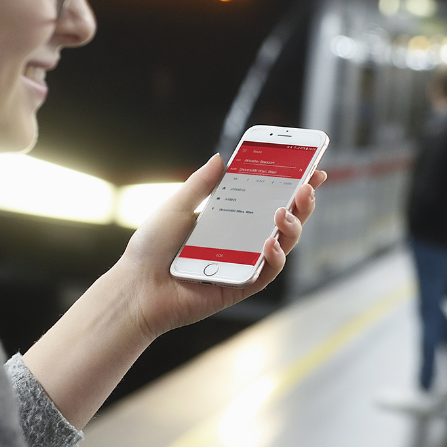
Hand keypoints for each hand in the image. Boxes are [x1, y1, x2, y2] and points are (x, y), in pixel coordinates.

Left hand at [118, 154, 326, 340]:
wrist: (136, 288)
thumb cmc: (151, 249)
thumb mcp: (176, 207)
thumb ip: (200, 185)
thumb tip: (221, 158)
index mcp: (228, 220)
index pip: (267, 199)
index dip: (291, 184)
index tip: (310, 167)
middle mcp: (241, 241)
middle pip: (283, 221)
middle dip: (302, 202)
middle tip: (307, 185)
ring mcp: (244, 263)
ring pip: (283, 245)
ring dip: (292, 226)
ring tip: (284, 211)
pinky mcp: (241, 286)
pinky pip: (267, 272)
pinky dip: (274, 257)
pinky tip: (269, 243)